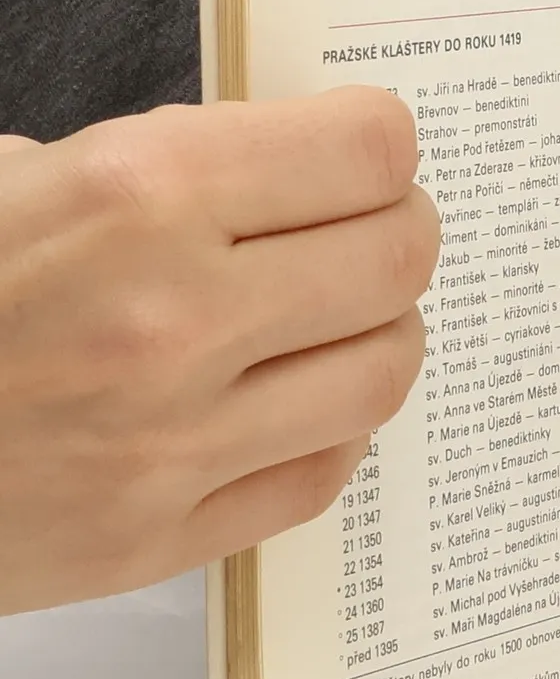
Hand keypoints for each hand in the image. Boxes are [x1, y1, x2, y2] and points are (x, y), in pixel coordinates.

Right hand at [0, 89, 438, 613]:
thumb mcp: (9, 175)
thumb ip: (160, 163)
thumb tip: (291, 164)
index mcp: (136, 194)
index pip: (366, 149)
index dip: (379, 139)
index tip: (366, 146)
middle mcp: (173, 317)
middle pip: (400, 256)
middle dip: (401, 226)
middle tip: (376, 222)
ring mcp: (171, 442)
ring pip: (384, 371)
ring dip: (383, 329)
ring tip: (345, 310)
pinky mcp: (155, 539)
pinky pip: (321, 474)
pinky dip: (330, 428)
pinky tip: (296, 396)